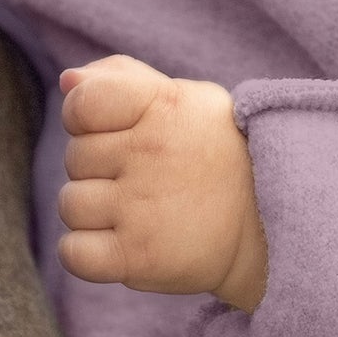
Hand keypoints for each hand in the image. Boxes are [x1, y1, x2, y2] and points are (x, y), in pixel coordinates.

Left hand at [57, 54, 268, 310]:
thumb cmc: (218, 154)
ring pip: (70, 205)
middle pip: (74, 158)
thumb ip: (123, 79)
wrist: (270, 227)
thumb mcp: (187, 100)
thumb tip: (67, 82)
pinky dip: (85, 253)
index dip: (83, 118)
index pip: (81, 104)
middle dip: (99, 168)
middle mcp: (151, 153)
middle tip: (146, 177)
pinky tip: (118, 243)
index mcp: (163, 106)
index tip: (113, 131)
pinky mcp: (140, 257)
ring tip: (139, 211)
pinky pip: (73, 253)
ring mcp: (144, 208)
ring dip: (94, 212)